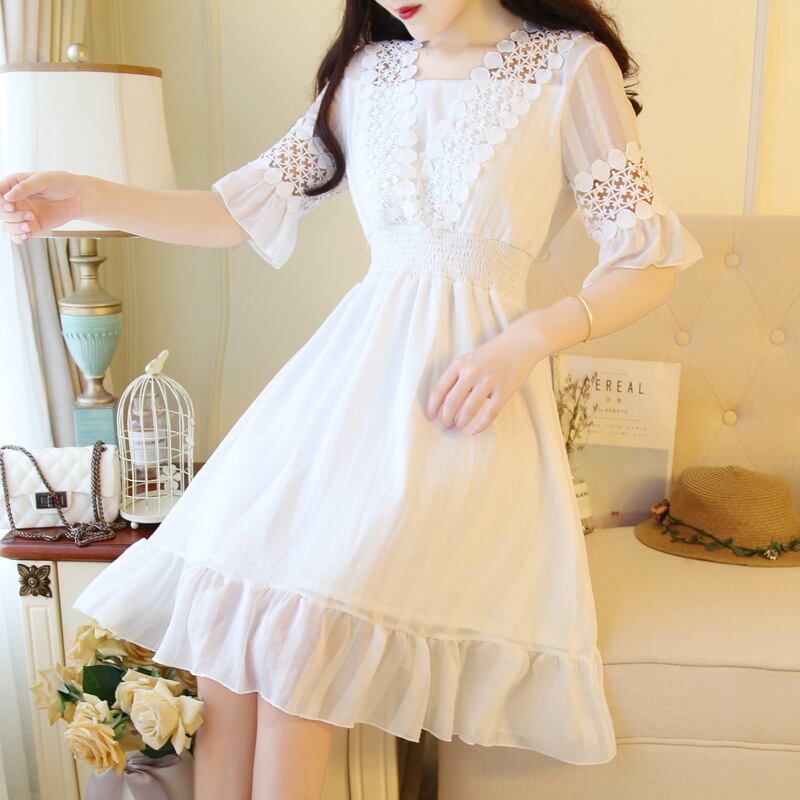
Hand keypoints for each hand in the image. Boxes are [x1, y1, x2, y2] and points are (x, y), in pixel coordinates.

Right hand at [0, 171, 82, 243]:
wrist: (78, 197)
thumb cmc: (61, 183)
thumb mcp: (42, 180)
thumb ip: (24, 188)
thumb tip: (7, 197)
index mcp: (13, 185)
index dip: (0, 203)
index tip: (11, 206)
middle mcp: (14, 200)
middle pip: (0, 213)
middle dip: (10, 216)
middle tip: (28, 215)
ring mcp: (22, 214)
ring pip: (7, 225)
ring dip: (15, 228)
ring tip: (29, 225)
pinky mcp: (32, 226)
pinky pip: (18, 235)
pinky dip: (18, 237)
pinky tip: (26, 235)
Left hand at [425, 320, 545, 434]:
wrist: (520, 343)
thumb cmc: (493, 353)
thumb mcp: (470, 358)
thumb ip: (458, 376)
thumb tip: (447, 402)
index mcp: (460, 364)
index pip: (440, 389)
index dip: (433, 405)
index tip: (431, 416)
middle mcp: (472, 372)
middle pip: (452, 402)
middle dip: (446, 417)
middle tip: (446, 424)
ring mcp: (488, 381)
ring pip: (469, 409)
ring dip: (461, 422)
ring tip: (459, 426)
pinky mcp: (504, 390)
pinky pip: (489, 413)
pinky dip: (480, 425)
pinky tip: (475, 430)